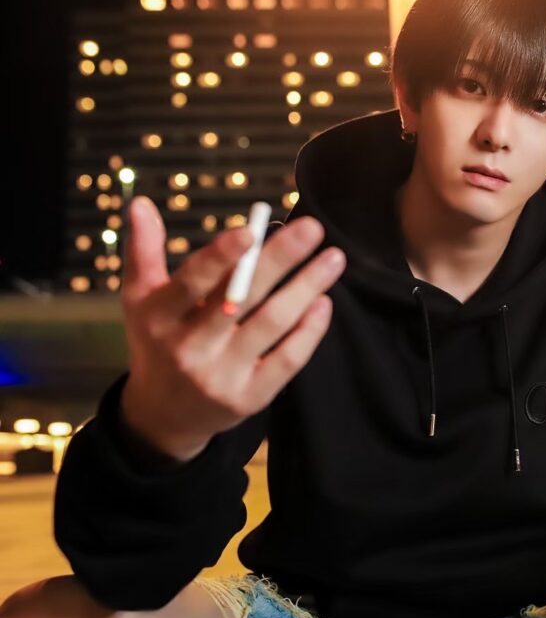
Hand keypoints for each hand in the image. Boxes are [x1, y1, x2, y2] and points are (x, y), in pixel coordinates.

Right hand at [118, 195, 345, 462]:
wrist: (164, 415)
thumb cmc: (158, 340)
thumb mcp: (140, 299)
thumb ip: (144, 251)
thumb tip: (142, 202)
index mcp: (158, 317)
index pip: (190, 283)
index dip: (221, 257)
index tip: (251, 230)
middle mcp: (189, 348)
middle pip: (241, 299)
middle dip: (280, 260)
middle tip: (313, 227)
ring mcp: (221, 375)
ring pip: (272, 325)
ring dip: (307, 288)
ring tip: (333, 259)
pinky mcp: (250, 397)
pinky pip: (288, 359)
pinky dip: (309, 330)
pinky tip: (323, 302)